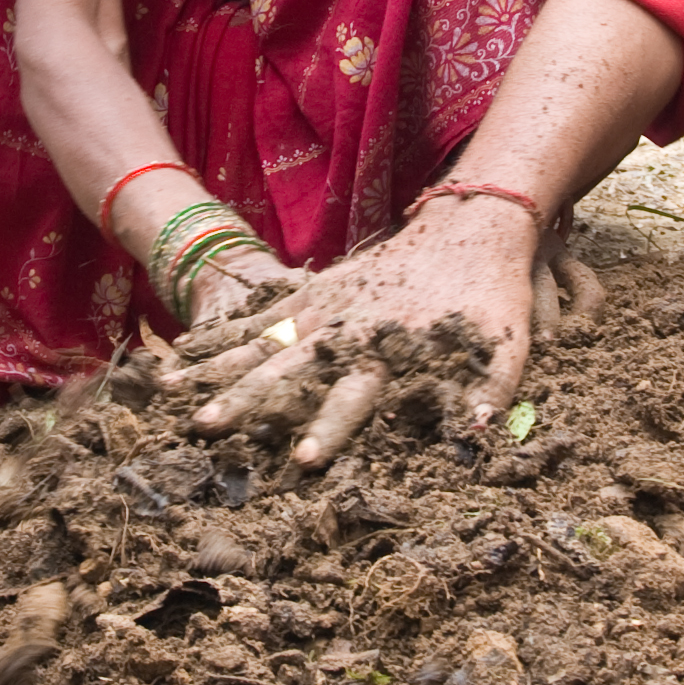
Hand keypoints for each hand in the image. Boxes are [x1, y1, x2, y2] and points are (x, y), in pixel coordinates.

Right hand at [172, 197, 552, 465]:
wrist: (474, 225)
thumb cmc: (491, 297)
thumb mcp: (507, 346)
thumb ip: (491, 392)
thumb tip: (476, 434)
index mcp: (393, 350)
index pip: (354, 397)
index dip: (330, 428)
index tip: (303, 459)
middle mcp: (351, 330)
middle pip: (290, 371)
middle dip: (248, 402)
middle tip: (208, 429)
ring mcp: (328, 306)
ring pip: (264, 341)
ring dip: (220, 370)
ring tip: (176, 395)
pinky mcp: (319, 289)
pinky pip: (263, 313)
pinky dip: (226, 334)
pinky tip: (189, 352)